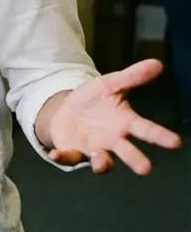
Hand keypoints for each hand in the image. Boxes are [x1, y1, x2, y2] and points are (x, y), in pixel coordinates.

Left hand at [39, 59, 180, 174]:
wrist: (66, 111)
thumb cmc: (94, 100)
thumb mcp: (110, 84)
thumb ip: (132, 76)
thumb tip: (157, 63)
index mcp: (125, 123)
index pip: (146, 130)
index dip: (160, 136)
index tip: (175, 142)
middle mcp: (113, 140)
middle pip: (128, 152)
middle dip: (136, 160)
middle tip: (145, 169)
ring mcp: (94, 149)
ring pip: (102, 161)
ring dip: (102, 163)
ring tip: (102, 163)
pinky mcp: (74, 152)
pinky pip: (69, 156)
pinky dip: (63, 157)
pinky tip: (55, 154)